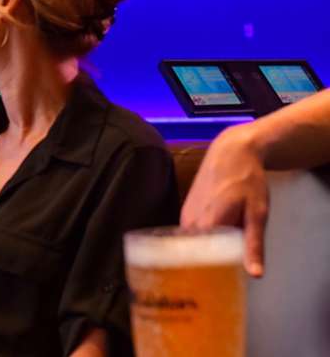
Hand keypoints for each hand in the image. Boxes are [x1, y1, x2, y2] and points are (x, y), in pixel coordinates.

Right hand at [181, 126, 268, 276]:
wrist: (231, 152)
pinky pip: (188, 236)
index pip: (200, 262)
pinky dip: (197, 245)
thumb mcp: (258, 213)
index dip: (206, 278)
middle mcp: (190, 222)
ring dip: (199, 257)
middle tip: (211, 286)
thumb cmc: (247, 181)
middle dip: (201, 270)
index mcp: (208, 225)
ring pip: (189, 246)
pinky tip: (208, 250)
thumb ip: (253, 244)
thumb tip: (254, 274)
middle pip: (193, 256)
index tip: (210, 291)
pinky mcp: (185, 211)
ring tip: (210, 270)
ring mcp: (185, 216)